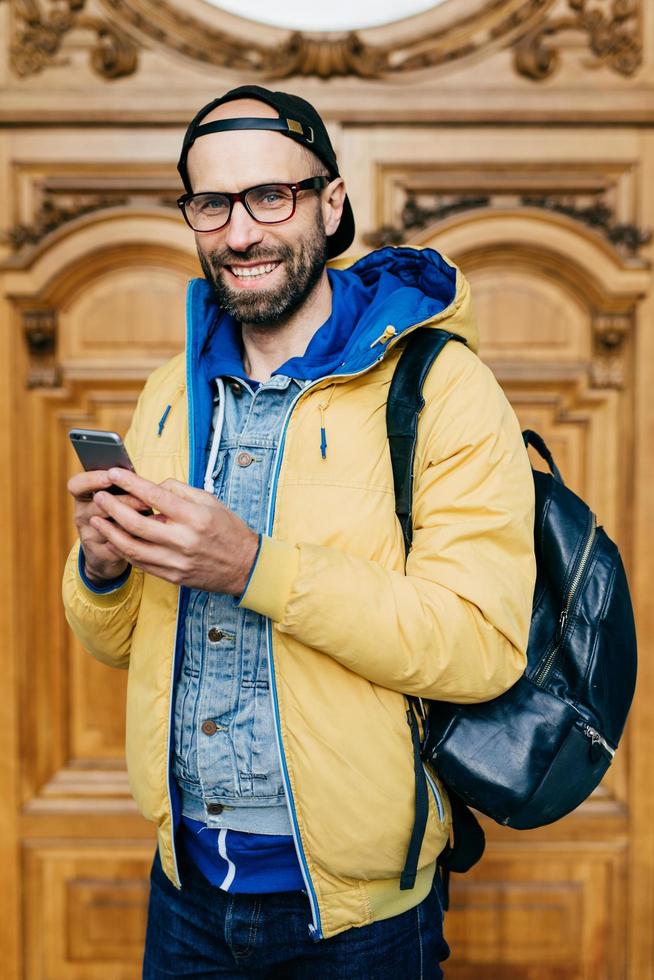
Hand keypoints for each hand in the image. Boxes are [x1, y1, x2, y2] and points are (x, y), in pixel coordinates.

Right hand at [67, 469, 150, 584]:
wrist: (107, 551)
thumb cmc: (118, 515)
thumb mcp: (117, 498)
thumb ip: (126, 487)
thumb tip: (154, 481)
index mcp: (84, 497)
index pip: (77, 485)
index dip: (92, 479)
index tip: (111, 475)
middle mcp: (82, 515)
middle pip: (97, 505)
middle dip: (123, 501)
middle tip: (145, 500)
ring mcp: (88, 535)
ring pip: (108, 527)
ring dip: (131, 521)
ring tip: (152, 518)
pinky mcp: (98, 553)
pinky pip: (116, 546)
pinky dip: (134, 540)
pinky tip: (149, 536)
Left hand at [88, 468, 259, 595]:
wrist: (245, 566)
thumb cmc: (228, 529)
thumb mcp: (210, 501)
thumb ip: (180, 491)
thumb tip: (154, 487)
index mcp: (194, 517)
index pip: (155, 496)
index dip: (130, 483)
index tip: (114, 474)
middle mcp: (184, 540)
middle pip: (136, 523)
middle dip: (113, 507)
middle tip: (100, 496)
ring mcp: (177, 561)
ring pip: (132, 547)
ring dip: (110, 532)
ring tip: (96, 519)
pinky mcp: (173, 576)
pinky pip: (140, 563)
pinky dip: (123, 550)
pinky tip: (113, 539)